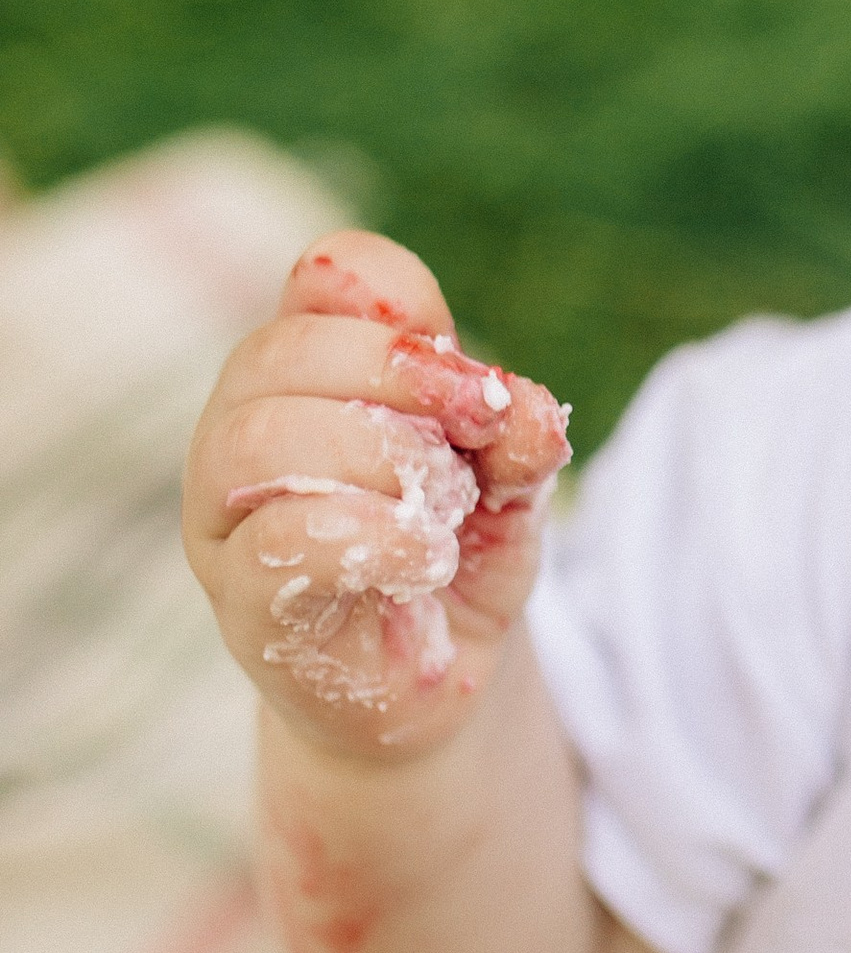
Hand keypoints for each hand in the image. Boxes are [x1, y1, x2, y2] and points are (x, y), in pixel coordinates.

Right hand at [184, 230, 568, 763]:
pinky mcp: (243, 604)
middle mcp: (242, 428)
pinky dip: (370, 536)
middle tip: (478, 435)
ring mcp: (227, 519)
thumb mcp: (507, 474)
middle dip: (400, 377)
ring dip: (381, 457)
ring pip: (260, 438)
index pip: (326, 275)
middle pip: (280, 351)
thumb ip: (514, 429)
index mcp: (304, 369)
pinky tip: (425, 559)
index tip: (478, 381)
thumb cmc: (455, 549)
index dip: (404, 304)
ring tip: (443, 509)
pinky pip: (278, 540)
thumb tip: (521, 411)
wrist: (438, 676)